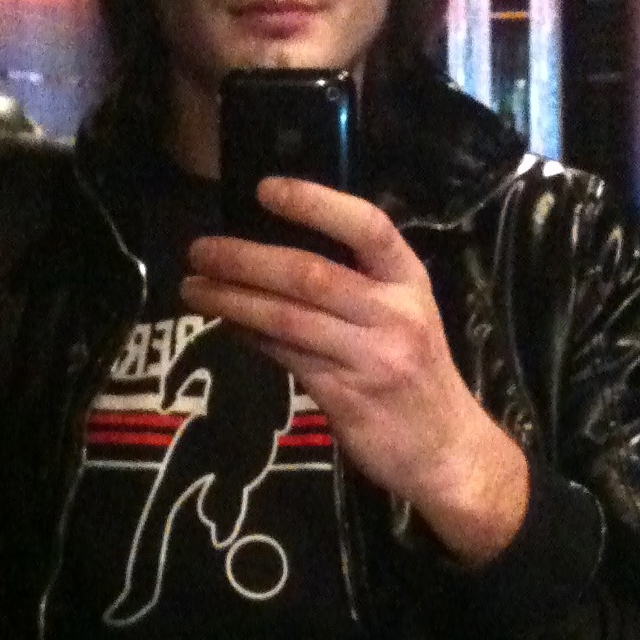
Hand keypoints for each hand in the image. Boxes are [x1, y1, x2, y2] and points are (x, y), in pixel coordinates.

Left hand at [182, 177, 528, 565]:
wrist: (447, 450)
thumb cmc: (416, 373)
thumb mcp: (402, 316)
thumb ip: (355, 286)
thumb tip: (271, 255)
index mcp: (410, 281)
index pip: (368, 227)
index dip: (316, 203)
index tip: (264, 188)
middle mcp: (394, 315)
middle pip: (311, 275)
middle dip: (247, 259)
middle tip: (199, 250)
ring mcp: (372, 359)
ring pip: (288, 319)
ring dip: (233, 300)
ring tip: (193, 288)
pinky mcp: (347, 398)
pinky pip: (286, 357)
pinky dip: (249, 336)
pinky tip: (226, 324)